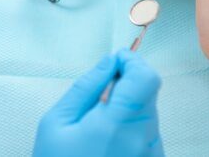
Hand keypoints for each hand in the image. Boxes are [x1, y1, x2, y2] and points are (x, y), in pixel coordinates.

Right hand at [33, 50, 163, 156]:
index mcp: (117, 125)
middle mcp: (141, 140)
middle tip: (100, 95)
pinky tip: (109, 141)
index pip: (146, 78)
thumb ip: (87, 87)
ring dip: (129, 108)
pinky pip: (149, 134)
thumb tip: (110, 62)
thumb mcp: (57, 121)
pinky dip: (132, 128)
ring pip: (149, 113)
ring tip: (99, 126)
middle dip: (128, 84)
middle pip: (149, 93)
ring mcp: (151, 155)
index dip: (133, 61)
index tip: (117, 60)